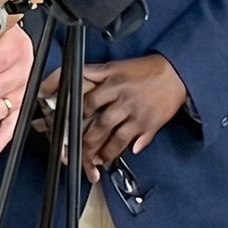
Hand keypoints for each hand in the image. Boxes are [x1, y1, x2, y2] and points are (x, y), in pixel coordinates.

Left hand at [39, 53, 187, 180]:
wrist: (177, 73)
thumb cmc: (143, 71)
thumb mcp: (115, 66)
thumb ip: (94, 76)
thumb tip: (69, 84)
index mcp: (110, 79)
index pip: (83, 94)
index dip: (66, 106)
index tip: (50, 114)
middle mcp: (120, 95)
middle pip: (95, 120)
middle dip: (81, 137)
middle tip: (69, 149)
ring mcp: (134, 111)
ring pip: (111, 136)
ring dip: (98, 151)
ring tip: (90, 160)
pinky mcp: (148, 123)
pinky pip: (129, 142)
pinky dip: (118, 152)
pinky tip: (109, 158)